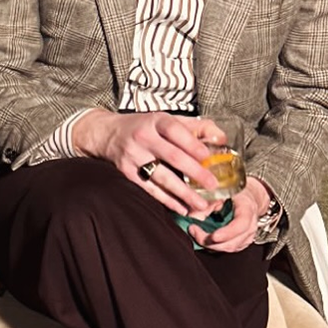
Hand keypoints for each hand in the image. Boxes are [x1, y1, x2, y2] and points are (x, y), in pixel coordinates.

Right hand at [72, 109, 228, 219]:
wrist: (106, 134)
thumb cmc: (144, 127)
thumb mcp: (166, 119)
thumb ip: (195, 127)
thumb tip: (221, 139)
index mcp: (155, 121)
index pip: (175, 131)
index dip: (192, 143)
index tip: (208, 156)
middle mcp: (143, 137)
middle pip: (172, 156)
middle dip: (194, 172)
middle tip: (212, 185)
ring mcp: (133, 156)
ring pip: (161, 177)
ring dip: (183, 192)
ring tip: (201, 204)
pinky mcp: (126, 172)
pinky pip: (149, 189)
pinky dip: (166, 200)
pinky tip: (181, 207)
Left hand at [188, 177, 270, 251]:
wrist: (247, 199)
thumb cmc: (234, 193)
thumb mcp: (221, 191)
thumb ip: (208, 202)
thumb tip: (194, 217)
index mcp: (247, 209)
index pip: (241, 225)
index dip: (227, 233)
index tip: (213, 236)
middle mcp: (250, 226)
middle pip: (232, 242)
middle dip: (210, 241)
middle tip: (193, 230)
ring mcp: (247, 237)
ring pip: (227, 248)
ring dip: (209, 245)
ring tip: (195, 233)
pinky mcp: (241, 244)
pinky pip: (226, 249)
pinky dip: (213, 246)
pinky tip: (203, 238)